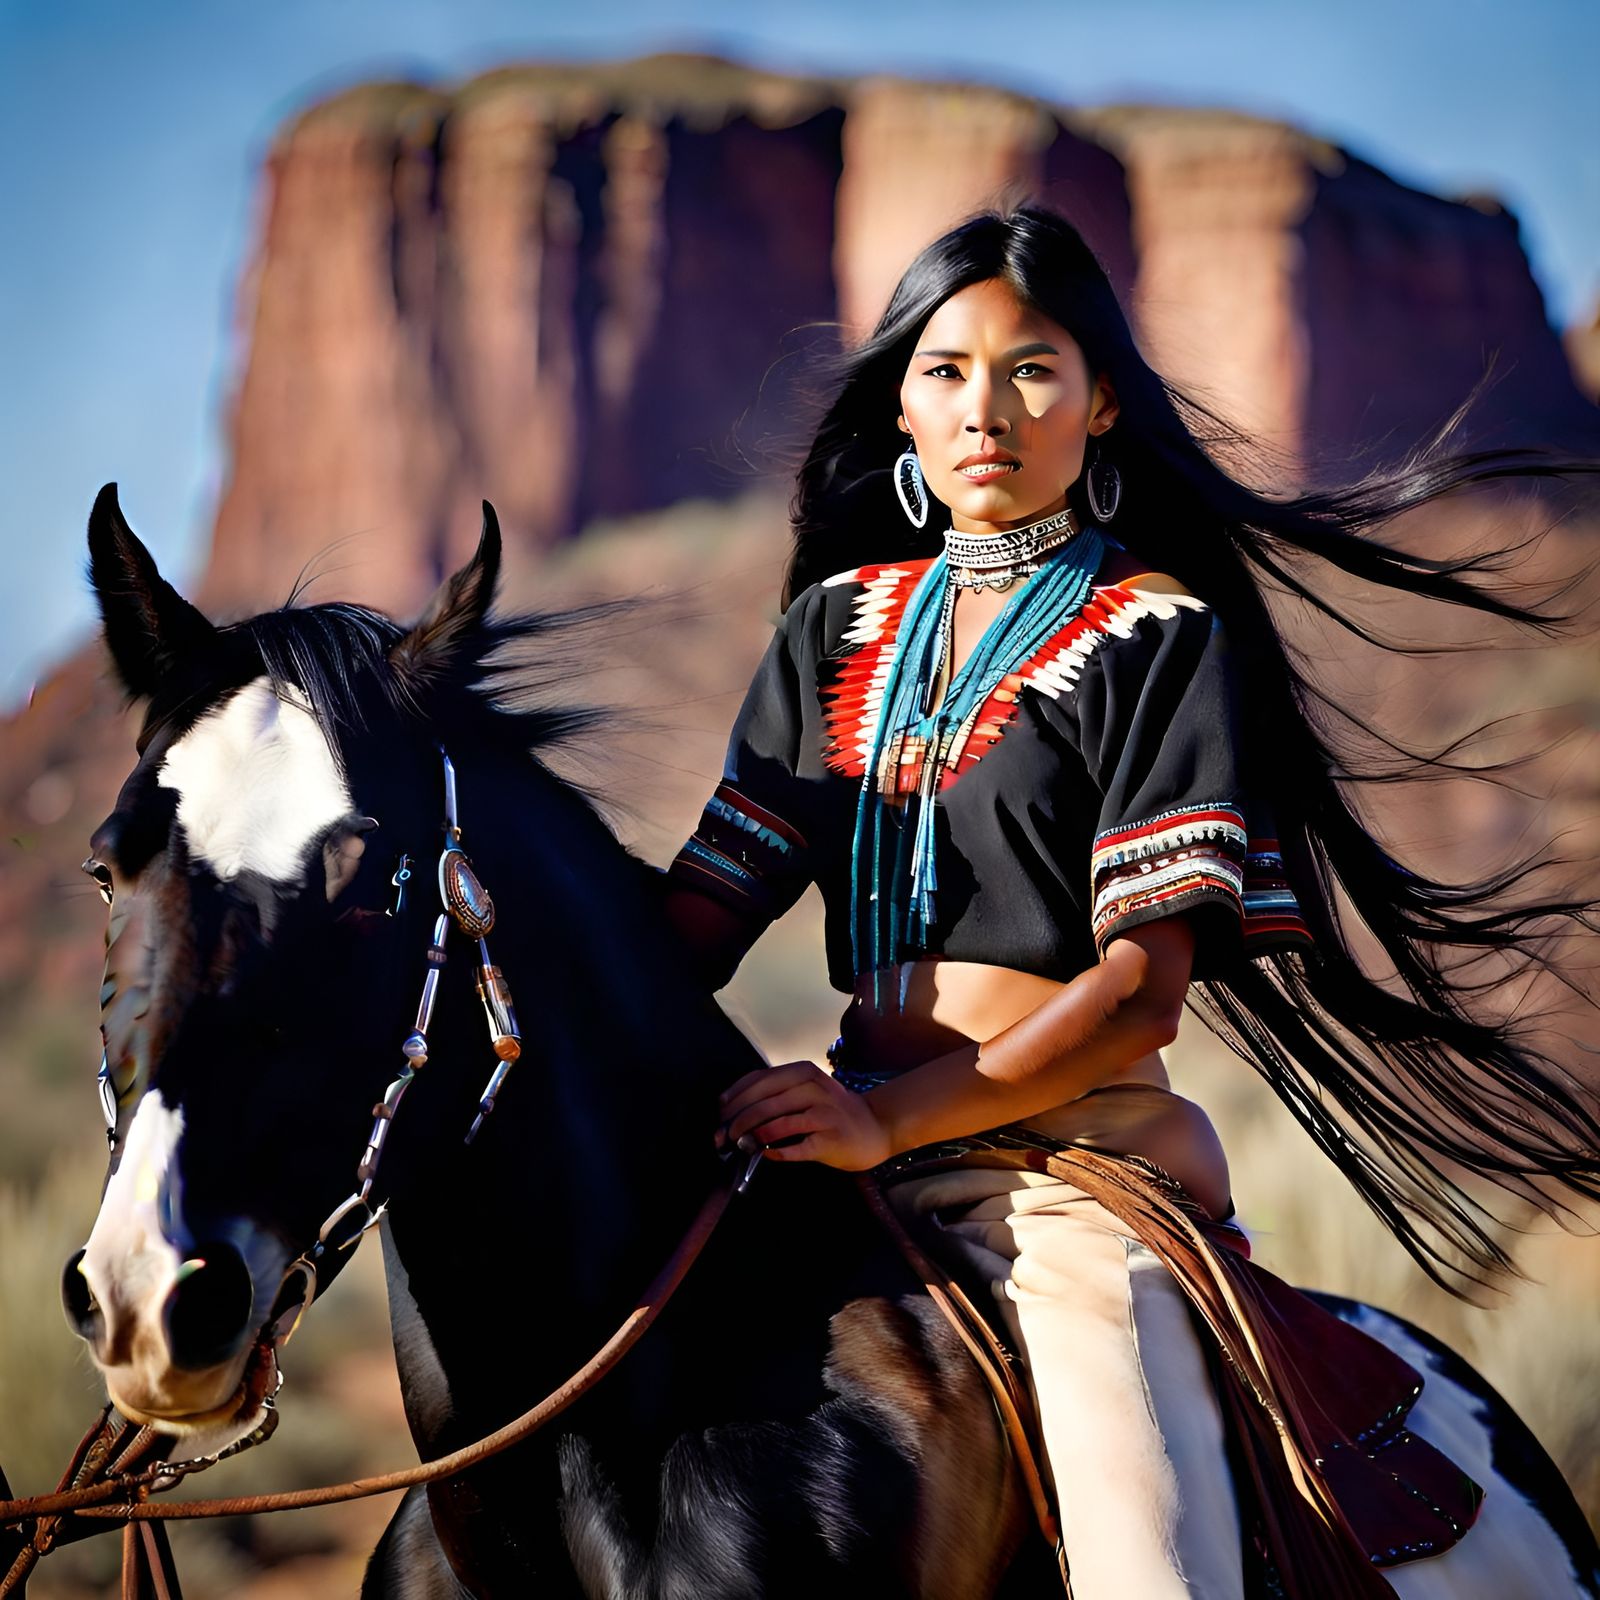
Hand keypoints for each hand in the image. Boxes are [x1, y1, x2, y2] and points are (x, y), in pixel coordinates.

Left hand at [714, 1061, 892, 1171]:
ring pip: (777, 1124)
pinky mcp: (830, 1140)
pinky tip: (766, 1155)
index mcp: (803, 1072)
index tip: (720, 1113)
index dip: (735, 1098)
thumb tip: (730, 1110)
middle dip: (737, 1121)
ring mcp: (824, 1114)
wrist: (874, 1128)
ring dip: (752, 1137)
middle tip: (722, 1137)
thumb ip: (775, 1094)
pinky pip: (796, 1148)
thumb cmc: (830, 1110)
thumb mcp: (805, 1090)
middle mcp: (814, 1088)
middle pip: (764, 1103)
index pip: (759, 1080)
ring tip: (739, 1145)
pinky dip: (777, 1152)